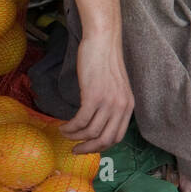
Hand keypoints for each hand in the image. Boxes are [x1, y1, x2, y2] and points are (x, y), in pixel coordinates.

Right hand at [61, 31, 133, 153]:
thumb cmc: (105, 61)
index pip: (118, 137)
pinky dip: (69, 127)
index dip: (101, 146)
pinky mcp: (93, 96)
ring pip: (90, 132)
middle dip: (88, 148)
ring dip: (74, 136)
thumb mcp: (116, 87)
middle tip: (75, 150)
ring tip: (64, 132)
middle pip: (105, 140)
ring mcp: (108, 102)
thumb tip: (98, 122)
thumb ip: (112, 104)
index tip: (88, 147)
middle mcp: (121, 107)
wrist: (103, 41)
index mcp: (128, 106)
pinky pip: (80, 121)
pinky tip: (62, 125)